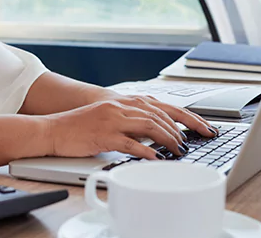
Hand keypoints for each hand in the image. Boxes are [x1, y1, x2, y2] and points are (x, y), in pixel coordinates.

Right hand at [43, 94, 218, 159]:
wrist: (54, 129)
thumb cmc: (82, 126)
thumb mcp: (111, 117)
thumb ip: (133, 122)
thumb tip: (158, 135)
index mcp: (126, 101)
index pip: (166, 106)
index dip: (189, 117)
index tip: (206, 128)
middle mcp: (122, 106)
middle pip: (161, 115)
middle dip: (182, 130)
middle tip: (192, 144)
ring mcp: (113, 119)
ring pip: (149, 125)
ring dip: (168, 139)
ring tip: (178, 151)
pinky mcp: (103, 135)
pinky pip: (129, 142)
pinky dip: (145, 150)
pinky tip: (156, 158)